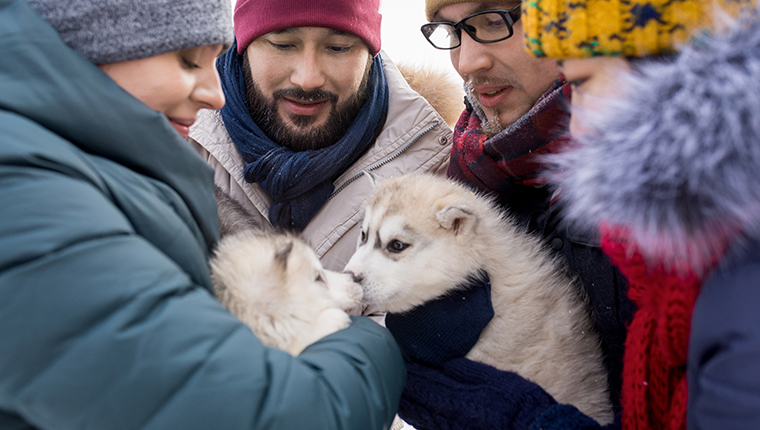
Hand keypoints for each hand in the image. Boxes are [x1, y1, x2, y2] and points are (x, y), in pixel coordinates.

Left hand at [398, 357, 556, 429]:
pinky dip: (422, 423)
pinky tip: (417, 419)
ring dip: (410, 407)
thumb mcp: (498, 379)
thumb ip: (470, 372)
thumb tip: (447, 365)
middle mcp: (453, 418)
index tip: (399, 365)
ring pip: (424, 419)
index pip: (428, 385)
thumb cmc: (520, 404)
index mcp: (462, 399)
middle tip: (390, 378)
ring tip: (398, 397)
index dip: (413, 375)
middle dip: (406, 391)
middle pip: (422, 403)